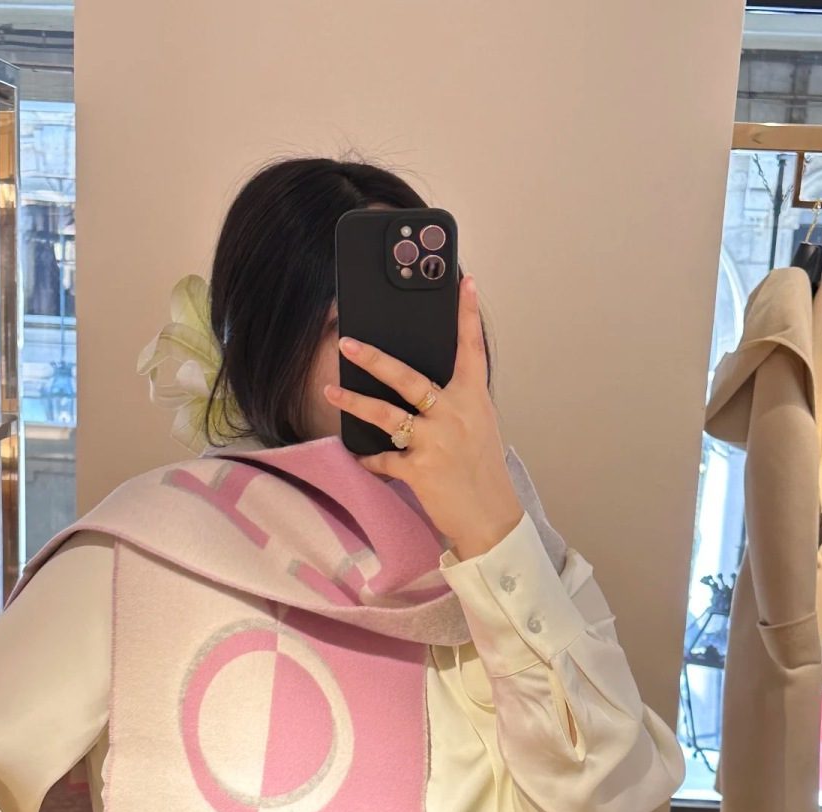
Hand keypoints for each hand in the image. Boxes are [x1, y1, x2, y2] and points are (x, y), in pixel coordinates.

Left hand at [324, 273, 525, 560]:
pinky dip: (370, 459)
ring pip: (386, 415)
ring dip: (354, 402)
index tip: (462, 283)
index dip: (467, 315)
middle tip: (348, 342)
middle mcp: (454, 415)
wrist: (490, 518)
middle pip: (408, 378)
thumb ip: (455, 404)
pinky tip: (360, 457)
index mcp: (473, 400)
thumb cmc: (482, 471)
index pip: (471, 350)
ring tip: (330, 389)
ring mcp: (436, 442)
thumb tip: (422, 390)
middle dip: (375, 359)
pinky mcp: (419, 470)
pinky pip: (383, 459)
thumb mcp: (478, 428)